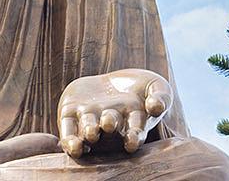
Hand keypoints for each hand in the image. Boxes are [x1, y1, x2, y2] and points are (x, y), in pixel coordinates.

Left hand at [56, 69, 172, 157]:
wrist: (112, 82)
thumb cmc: (140, 88)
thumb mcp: (155, 87)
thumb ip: (160, 96)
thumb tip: (156, 107)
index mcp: (133, 123)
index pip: (134, 133)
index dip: (133, 138)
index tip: (132, 141)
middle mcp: (110, 127)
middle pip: (109, 130)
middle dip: (109, 126)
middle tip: (109, 123)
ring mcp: (90, 122)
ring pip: (88, 131)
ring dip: (89, 133)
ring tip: (92, 133)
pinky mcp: (70, 115)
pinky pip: (68, 131)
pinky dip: (69, 140)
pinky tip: (72, 146)